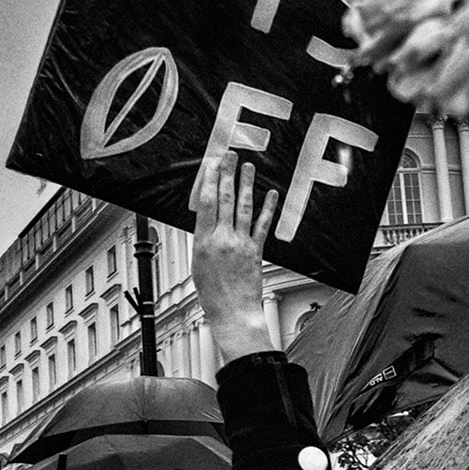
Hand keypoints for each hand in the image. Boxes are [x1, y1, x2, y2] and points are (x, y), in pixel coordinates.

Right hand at [192, 151, 279, 368]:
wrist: (232, 312)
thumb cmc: (213, 294)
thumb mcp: (198, 265)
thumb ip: (203, 240)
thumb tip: (206, 221)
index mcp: (203, 242)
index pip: (206, 204)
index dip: (209, 181)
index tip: (211, 165)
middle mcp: (222, 239)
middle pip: (225, 200)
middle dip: (228, 175)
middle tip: (230, 157)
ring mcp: (240, 244)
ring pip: (243, 208)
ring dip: (246, 185)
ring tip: (248, 168)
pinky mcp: (256, 251)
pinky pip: (262, 225)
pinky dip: (267, 208)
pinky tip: (270, 195)